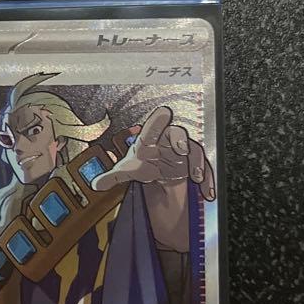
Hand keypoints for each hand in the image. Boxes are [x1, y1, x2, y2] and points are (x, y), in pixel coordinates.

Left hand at [93, 106, 214, 200]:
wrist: (158, 172)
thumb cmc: (143, 163)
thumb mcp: (128, 170)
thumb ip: (113, 176)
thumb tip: (96, 185)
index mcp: (151, 139)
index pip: (153, 127)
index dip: (158, 119)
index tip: (164, 112)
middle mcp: (169, 141)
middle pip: (178, 134)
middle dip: (180, 139)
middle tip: (182, 149)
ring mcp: (184, 152)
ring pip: (194, 151)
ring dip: (197, 162)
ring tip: (197, 177)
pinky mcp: (194, 163)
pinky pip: (204, 168)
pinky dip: (207, 179)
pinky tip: (206, 191)